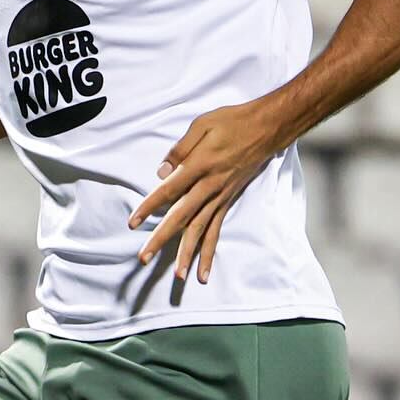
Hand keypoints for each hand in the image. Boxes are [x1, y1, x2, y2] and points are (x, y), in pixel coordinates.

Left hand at [127, 101, 283, 281]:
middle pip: (181, 217)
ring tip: (177, 277)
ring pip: (200, 230)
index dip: (149, 207)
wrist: (267, 129)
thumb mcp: (202, 124)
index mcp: (199, 165)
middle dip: (161, 239)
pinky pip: (216, 231)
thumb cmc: (232, 122)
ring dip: (187, 254)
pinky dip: (209, 252)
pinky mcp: (227, 202)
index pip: (169, 191)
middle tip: (144, 257)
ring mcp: (220, 198)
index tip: (132, 222)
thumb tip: (161, 172)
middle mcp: (209, 187)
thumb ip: (180, 148)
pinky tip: (203, 272)